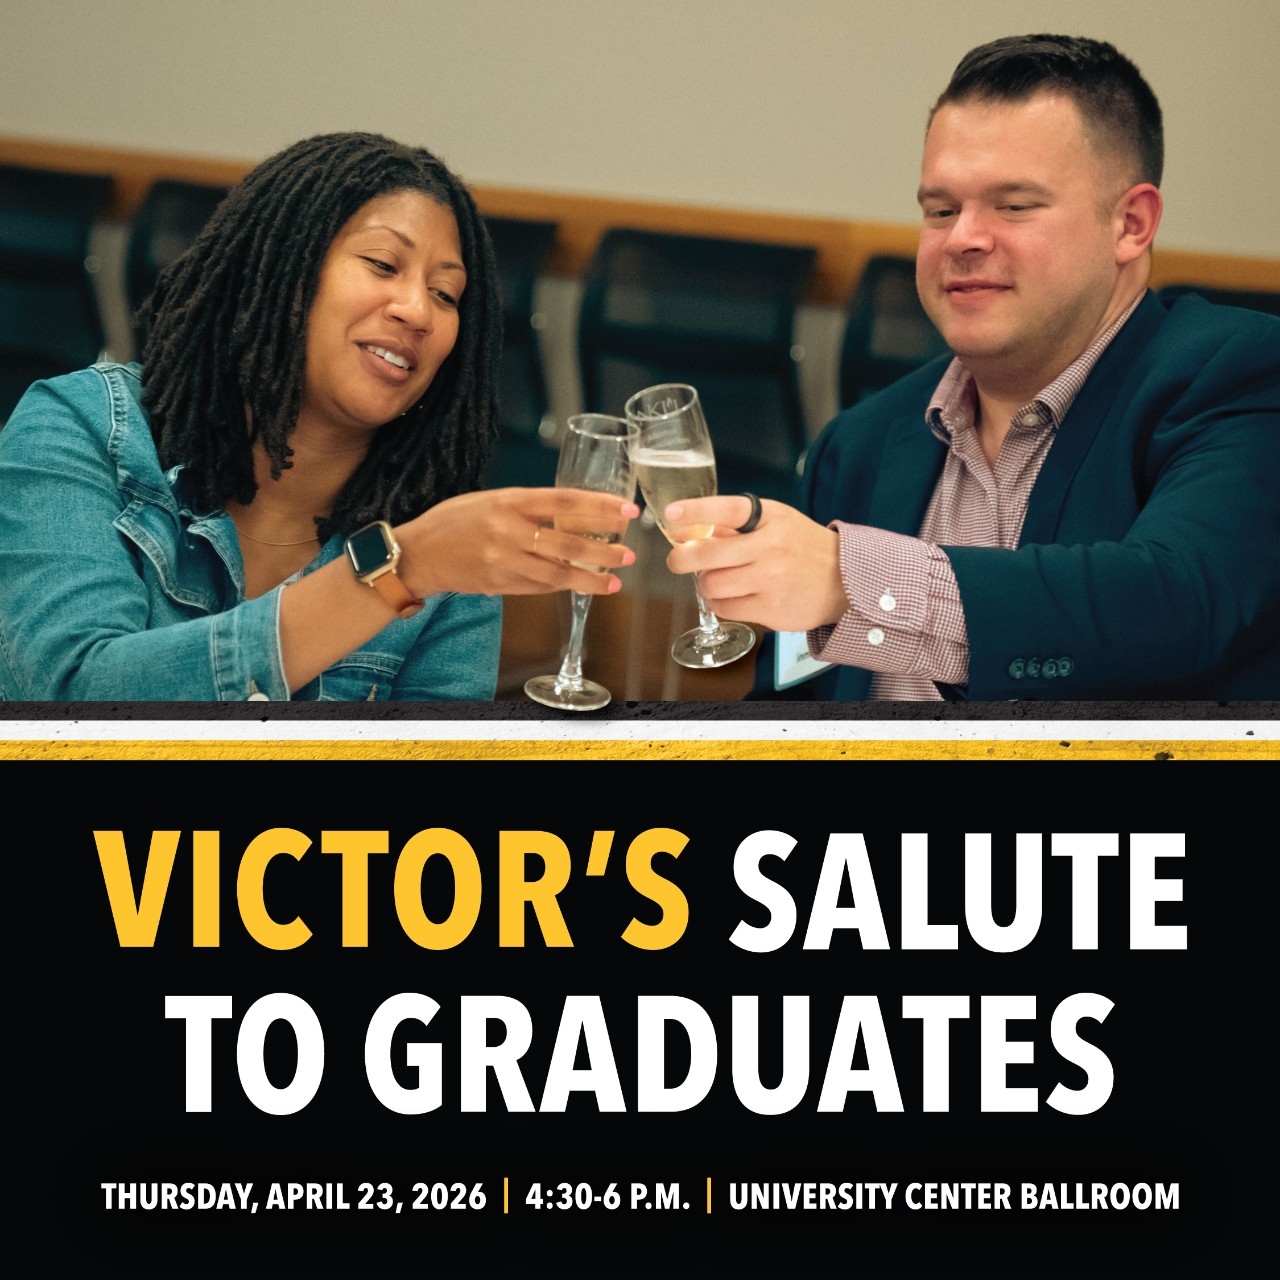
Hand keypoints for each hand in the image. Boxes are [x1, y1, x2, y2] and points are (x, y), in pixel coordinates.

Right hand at [398, 487, 639, 597]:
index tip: (627, 511)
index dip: (600, 506)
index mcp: (508, 502)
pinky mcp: (499, 584)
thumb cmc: (453, 521)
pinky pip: (539, 587)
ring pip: (557, 573)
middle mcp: (507, 531)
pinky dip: (562, 585)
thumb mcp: (490, 500)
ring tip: (614, 581)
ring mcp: (503, 561)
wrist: (417, 554)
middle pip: (567, 543)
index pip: (564, 501)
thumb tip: (569, 514)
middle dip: (603, 551)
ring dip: (589, 578)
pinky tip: (580, 584)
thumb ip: (526, 507)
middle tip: (628, 554)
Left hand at [662, 495, 846, 631]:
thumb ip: (737, 527)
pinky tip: (733, 597)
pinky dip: (721, 604)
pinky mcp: (771, 609)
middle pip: (708, 554)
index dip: (695, 511)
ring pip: (712, 585)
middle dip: (681, 559)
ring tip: (717, 581)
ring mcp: (771, 580)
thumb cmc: (803, 548)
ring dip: (706, 584)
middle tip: (676, 561)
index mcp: (771, 519)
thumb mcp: (777, 523)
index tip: (671, 513)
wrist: (846, 582)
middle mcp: (771, 547)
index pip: (727, 509)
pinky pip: (726, 608)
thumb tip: (691, 531)